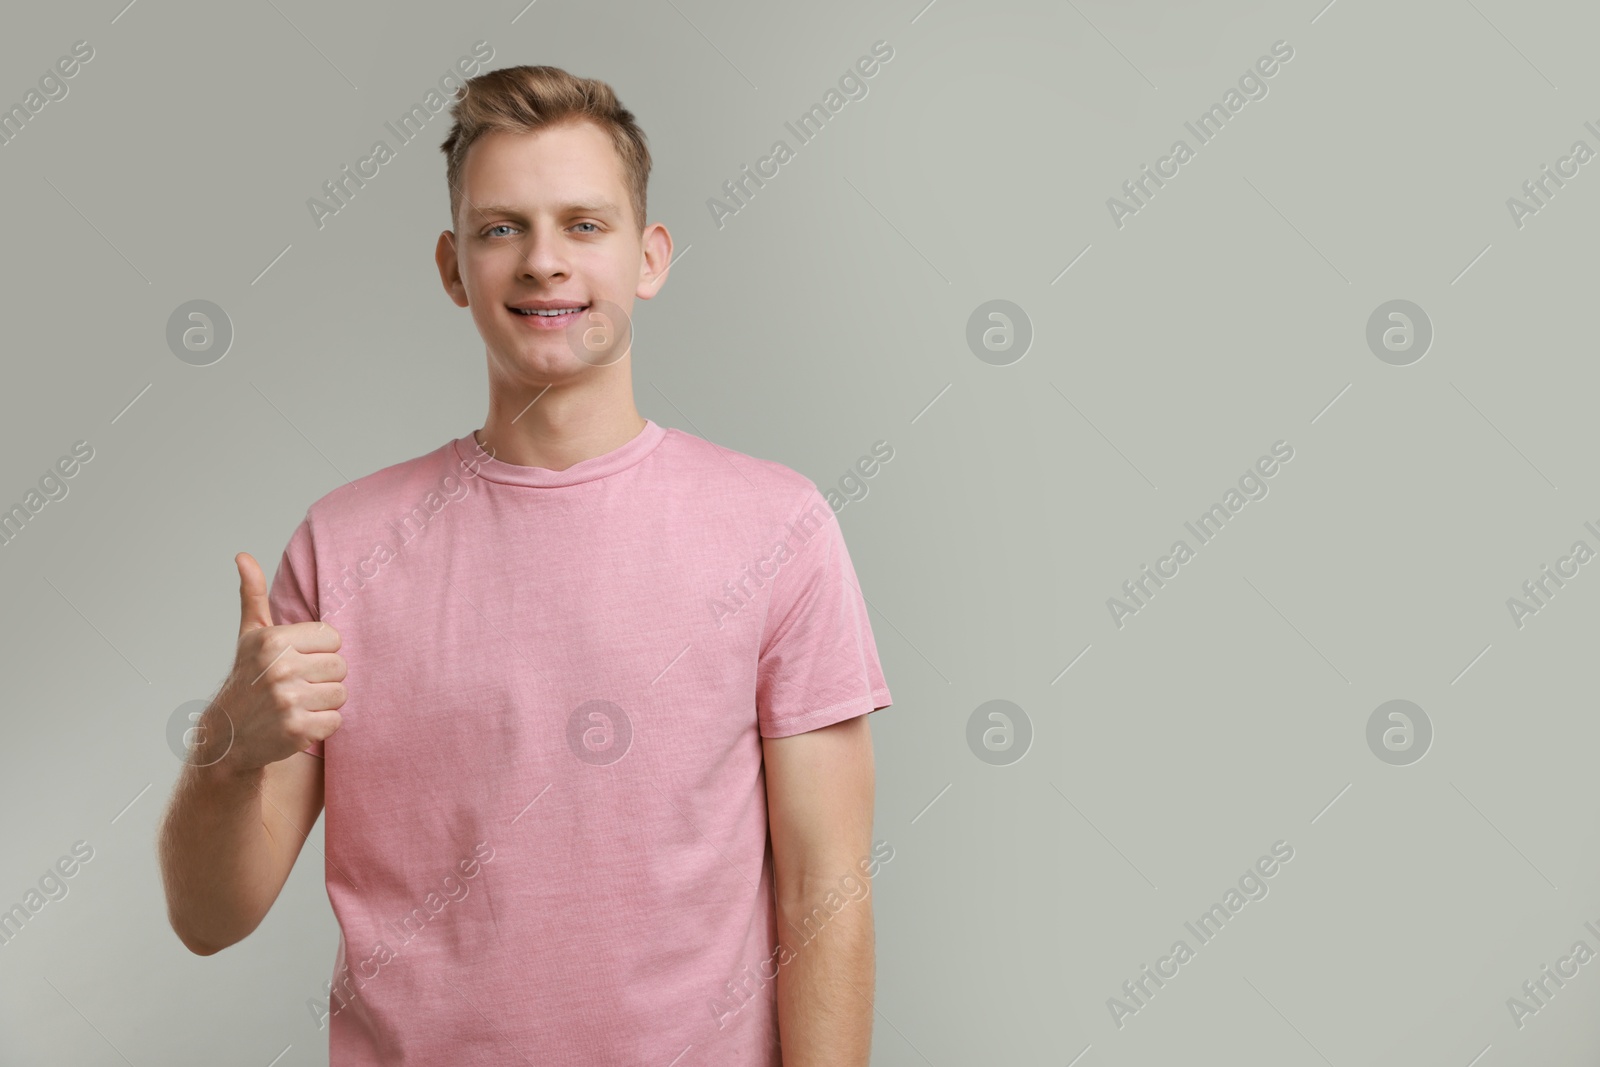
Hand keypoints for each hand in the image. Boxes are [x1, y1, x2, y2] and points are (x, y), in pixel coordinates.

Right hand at [199, 552, 345, 771]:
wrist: (227, 737)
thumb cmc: (247, 679)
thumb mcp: (249, 636)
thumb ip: (253, 595)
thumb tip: (243, 556)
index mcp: (273, 640)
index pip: (333, 638)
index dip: (320, 651)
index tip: (299, 660)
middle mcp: (280, 668)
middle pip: (341, 667)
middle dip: (324, 678)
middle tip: (298, 685)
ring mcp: (288, 700)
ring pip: (341, 694)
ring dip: (324, 702)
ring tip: (298, 703)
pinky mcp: (297, 729)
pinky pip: (336, 721)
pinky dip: (322, 725)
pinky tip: (298, 722)